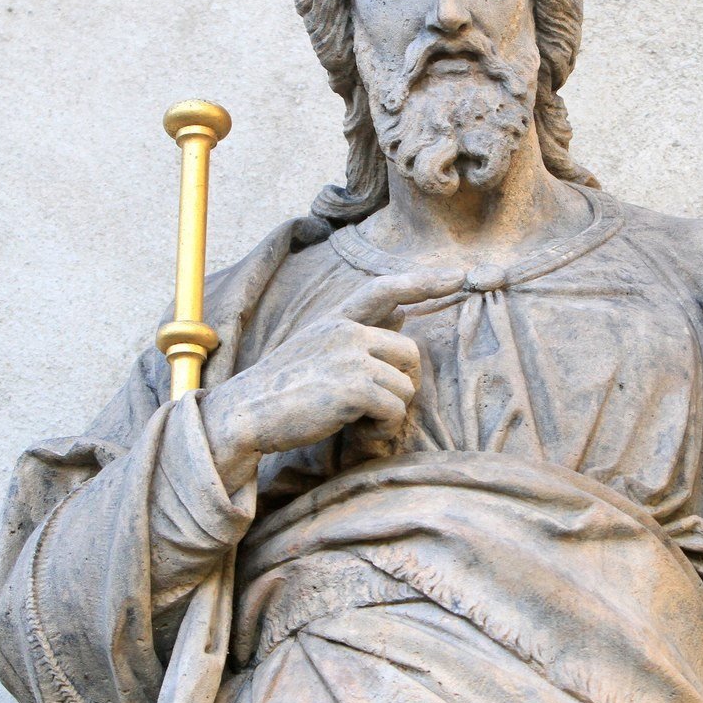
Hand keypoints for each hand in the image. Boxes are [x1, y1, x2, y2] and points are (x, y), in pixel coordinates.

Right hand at [201, 269, 463, 484]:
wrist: (245, 414)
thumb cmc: (282, 388)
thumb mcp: (316, 348)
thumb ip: (357, 331)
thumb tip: (403, 312)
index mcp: (335, 320)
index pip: (384, 291)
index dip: (422, 282)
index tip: (457, 275)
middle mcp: (346, 331)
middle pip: (410, 353)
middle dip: (403, 382)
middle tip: (377, 405)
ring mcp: (351, 358)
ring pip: (405, 386)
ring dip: (390, 410)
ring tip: (356, 418)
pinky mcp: (354, 388)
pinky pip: (394, 409)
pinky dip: (383, 426)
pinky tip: (356, 428)